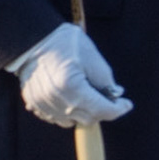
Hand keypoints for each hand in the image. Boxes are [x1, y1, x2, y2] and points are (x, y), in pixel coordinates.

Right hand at [9, 23, 134, 128]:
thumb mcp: (92, 56)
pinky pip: (56, 117)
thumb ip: (106, 81)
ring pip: (72, 121)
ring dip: (83, 113)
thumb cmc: (64, 43)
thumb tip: (115, 97)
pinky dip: (66, 112)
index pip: (103, 110)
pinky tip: (68, 96)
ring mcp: (43, 103)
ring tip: (85, 95)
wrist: (32, 38)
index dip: (119, 109)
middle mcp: (57, 99)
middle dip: (102, 110)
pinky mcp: (34, 103)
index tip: (126, 104)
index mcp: (72, 87)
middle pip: (89, 119)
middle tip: (105, 96)